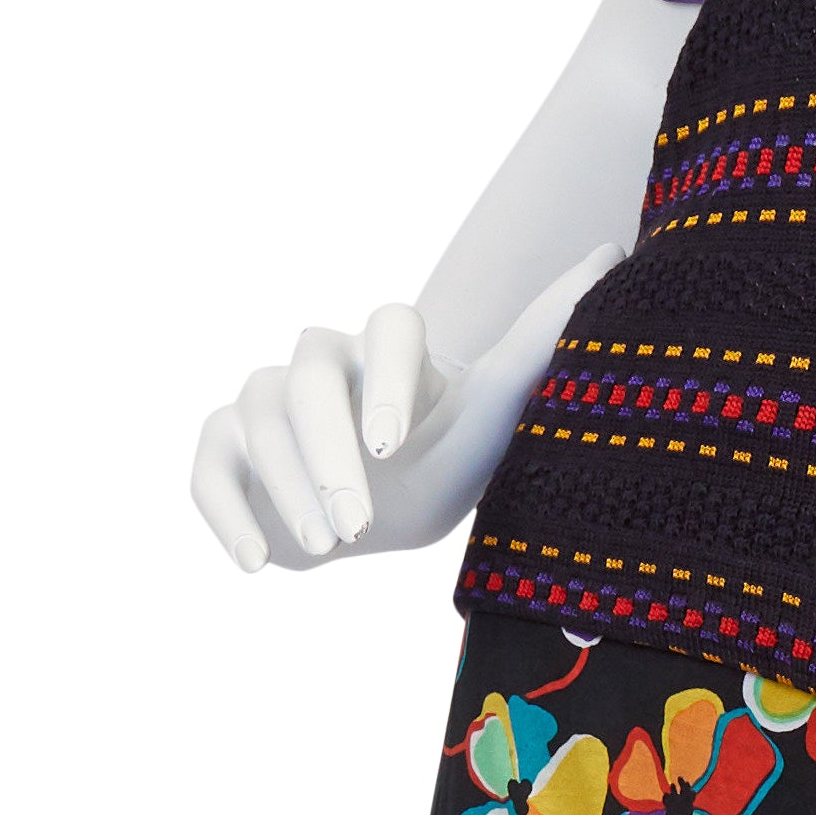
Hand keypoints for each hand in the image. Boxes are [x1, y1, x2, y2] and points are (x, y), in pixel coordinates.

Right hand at [189, 242, 618, 575]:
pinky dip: (226, 515)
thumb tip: (608, 251)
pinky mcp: (222, 450)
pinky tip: (255, 563)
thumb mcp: (497, 413)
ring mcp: (262, 404)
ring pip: (257, 427)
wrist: (383, 517)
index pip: (387, 328)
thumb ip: (541, 339)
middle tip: (356, 524)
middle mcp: (320, 362)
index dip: (385, 380)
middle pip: (307, 382)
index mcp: (390, 346)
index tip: (394, 445)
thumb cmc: (445, 458)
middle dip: (327, 454)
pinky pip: (206, 471)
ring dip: (286, 488)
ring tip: (326, 546)